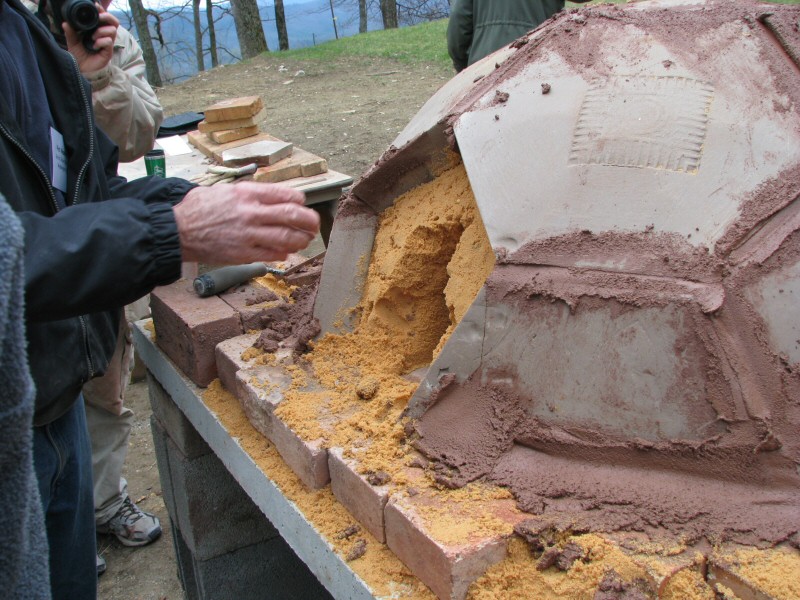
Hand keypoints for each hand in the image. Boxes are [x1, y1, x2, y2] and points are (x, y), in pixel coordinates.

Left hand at [63, 3, 117, 73]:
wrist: (82, 70)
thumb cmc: (80, 56)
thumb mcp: (72, 42)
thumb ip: (70, 32)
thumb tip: (65, 23)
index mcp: (96, 30)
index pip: (104, 18)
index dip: (102, 11)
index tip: (95, 6)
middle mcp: (104, 36)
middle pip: (114, 22)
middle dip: (107, 17)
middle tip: (99, 18)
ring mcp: (107, 44)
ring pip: (112, 30)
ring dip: (102, 31)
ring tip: (93, 36)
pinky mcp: (108, 52)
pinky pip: (109, 42)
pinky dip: (101, 41)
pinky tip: (94, 45)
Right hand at [173, 182, 320, 263]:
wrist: (177, 230)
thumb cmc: (198, 208)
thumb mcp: (225, 190)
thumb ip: (250, 194)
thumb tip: (273, 198)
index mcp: (247, 193)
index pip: (286, 194)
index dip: (300, 201)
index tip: (302, 204)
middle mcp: (251, 212)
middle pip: (293, 215)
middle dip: (310, 221)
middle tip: (314, 224)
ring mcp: (248, 234)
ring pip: (287, 237)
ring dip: (301, 239)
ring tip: (304, 239)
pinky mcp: (243, 253)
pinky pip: (272, 254)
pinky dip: (284, 253)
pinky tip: (287, 251)